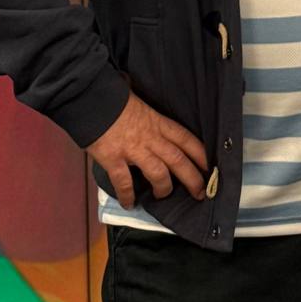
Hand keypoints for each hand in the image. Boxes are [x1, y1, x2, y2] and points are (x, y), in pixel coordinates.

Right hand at [86, 92, 208, 208]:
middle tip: (201, 193)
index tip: (210, 167)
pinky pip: (124, 182)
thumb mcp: (140, 103)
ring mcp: (133, 149)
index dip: (200, 154)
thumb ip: (150, 116)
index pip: (186, 139)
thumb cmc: (114, 98)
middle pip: (178, 160)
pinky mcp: (113, 159)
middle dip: (192, 179)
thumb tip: (153, 119)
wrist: (90, 97)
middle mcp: (150, 137)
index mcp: (158, 122)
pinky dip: (128, 195)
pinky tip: (130, 204)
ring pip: (158, 173)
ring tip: (163, 195)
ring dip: (164, 188)